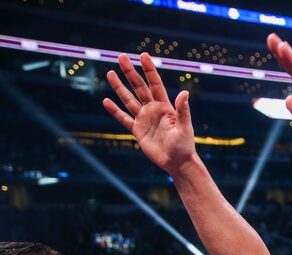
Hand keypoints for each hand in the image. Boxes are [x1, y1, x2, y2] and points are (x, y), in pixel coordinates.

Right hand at [103, 53, 197, 174]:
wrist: (177, 162)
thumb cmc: (184, 145)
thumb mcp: (184, 127)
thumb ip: (183, 110)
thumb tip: (184, 93)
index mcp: (165, 106)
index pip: (155, 83)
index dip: (149, 70)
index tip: (143, 55)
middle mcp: (153, 109)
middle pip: (139, 87)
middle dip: (130, 72)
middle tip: (121, 57)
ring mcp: (144, 119)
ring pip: (129, 100)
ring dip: (119, 87)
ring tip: (110, 73)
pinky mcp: (138, 131)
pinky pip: (124, 119)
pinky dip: (115, 111)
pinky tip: (107, 101)